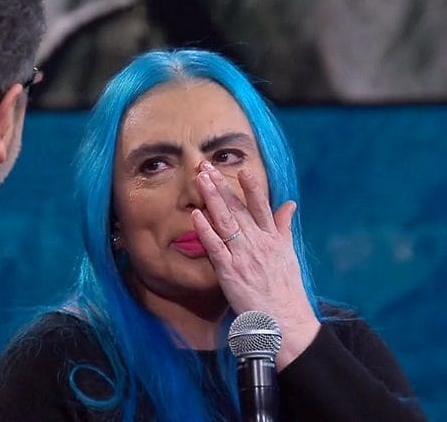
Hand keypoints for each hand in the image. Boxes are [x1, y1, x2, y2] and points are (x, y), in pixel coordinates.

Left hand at [191, 162, 319, 369]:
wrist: (284, 320)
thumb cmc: (285, 289)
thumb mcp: (288, 253)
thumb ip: (284, 226)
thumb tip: (289, 203)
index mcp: (272, 238)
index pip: (261, 207)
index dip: (251, 187)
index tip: (241, 169)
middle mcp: (258, 243)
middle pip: (237, 209)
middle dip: (220, 186)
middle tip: (205, 166)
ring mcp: (243, 256)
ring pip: (225, 222)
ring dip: (211, 199)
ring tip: (200, 180)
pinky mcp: (230, 271)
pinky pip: (216, 247)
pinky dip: (206, 230)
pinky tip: (197, 215)